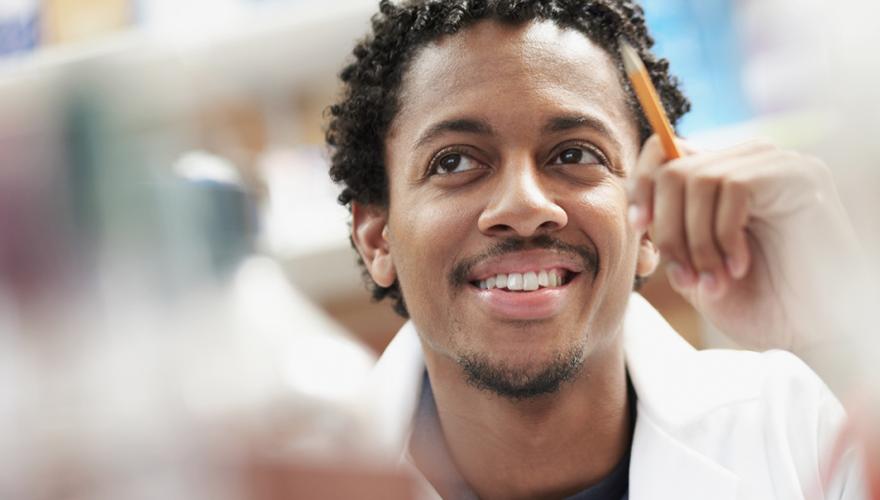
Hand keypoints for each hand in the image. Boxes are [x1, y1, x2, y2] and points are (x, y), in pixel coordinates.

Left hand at [628, 135, 864, 352]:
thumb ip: (668, 234)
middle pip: (672, 170)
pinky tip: (740, 265)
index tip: (640, 229)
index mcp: (723, 177)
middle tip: (686, 276)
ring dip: (696, 240)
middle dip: (667, 230)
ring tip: (715, 278)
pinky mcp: (799, 175)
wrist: (815, 335)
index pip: (662, 152)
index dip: (640, 189)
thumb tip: (637, 211)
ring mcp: (777, 164)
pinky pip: (733, 188)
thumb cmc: (760, 305)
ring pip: (697, 179)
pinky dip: (724, 234)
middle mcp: (749, 160)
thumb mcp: (695, 268)